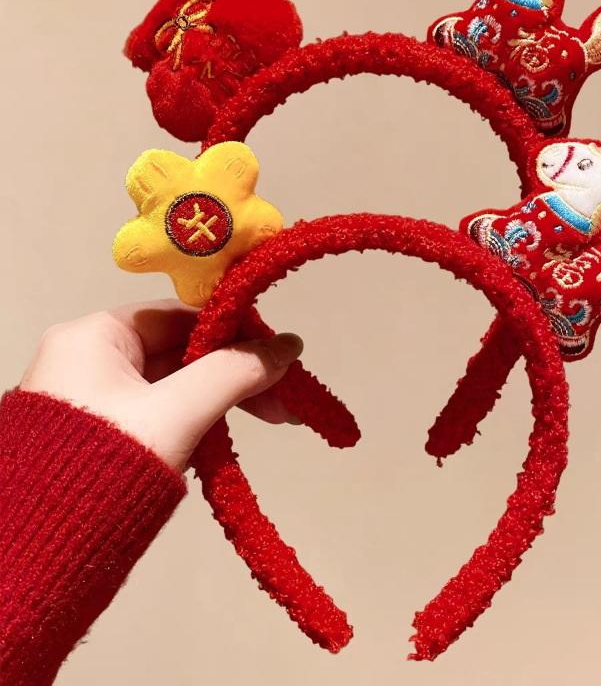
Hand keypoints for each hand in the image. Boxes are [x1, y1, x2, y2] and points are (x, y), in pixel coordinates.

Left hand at [19, 300, 303, 470]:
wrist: (41, 556)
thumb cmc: (105, 468)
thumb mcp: (176, 413)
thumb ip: (233, 373)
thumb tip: (289, 345)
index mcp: (93, 336)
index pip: (179, 314)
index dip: (234, 329)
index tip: (279, 351)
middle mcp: (89, 358)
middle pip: (182, 350)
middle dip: (237, 372)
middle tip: (286, 398)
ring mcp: (95, 398)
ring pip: (177, 383)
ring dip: (225, 398)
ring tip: (275, 418)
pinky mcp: (104, 434)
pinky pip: (164, 411)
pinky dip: (201, 419)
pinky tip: (230, 435)